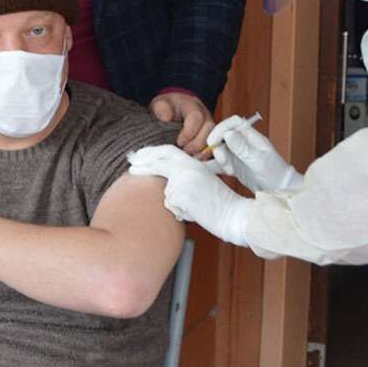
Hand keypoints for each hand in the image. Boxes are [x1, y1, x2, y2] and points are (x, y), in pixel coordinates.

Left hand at [128, 145, 252, 245]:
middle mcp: (186, 169)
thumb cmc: (221, 201)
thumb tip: (164, 176)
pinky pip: (171, 206)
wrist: (235, 215)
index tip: (139, 155)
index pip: (167, 151)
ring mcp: (182, 182)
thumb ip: (185, 175)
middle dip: (143, 164)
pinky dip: (180, 212)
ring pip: (167, 193)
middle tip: (131, 167)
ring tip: (196, 207)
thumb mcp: (203, 180)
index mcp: (193, 163)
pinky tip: (196, 213)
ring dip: (177, 203)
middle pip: (158, 163)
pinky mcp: (180, 197)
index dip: (151, 152)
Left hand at [150, 92, 214, 156]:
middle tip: (185, 151)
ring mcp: (209, 126)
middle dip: (198, 143)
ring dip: (204, 151)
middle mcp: (204, 114)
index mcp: (191, 104)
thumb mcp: (159, 105)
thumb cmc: (165, 108)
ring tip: (191, 157)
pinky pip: (213, 146)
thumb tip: (166, 117)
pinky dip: (206, 155)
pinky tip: (196, 159)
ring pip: (214, 138)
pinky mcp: (210, 136)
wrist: (170, 111)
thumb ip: (161, 108)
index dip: (189, 132)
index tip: (179, 142)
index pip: (196, 116)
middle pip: (209, 128)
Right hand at [207, 116, 302, 192]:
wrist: (282, 191)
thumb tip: (227, 133)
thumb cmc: (276, 174)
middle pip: (224, 135)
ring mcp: (239, 155)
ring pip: (221, 150)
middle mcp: (244, 143)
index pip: (233, 123)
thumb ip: (242, 148)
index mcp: (252, 137)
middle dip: (218, 146)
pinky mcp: (236, 166)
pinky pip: (221, 163)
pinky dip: (215, 167)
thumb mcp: (258, 161)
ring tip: (229, 171)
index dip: (221, 129)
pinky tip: (212, 173)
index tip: (212, 141)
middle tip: (221, 160)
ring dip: (220, 159)